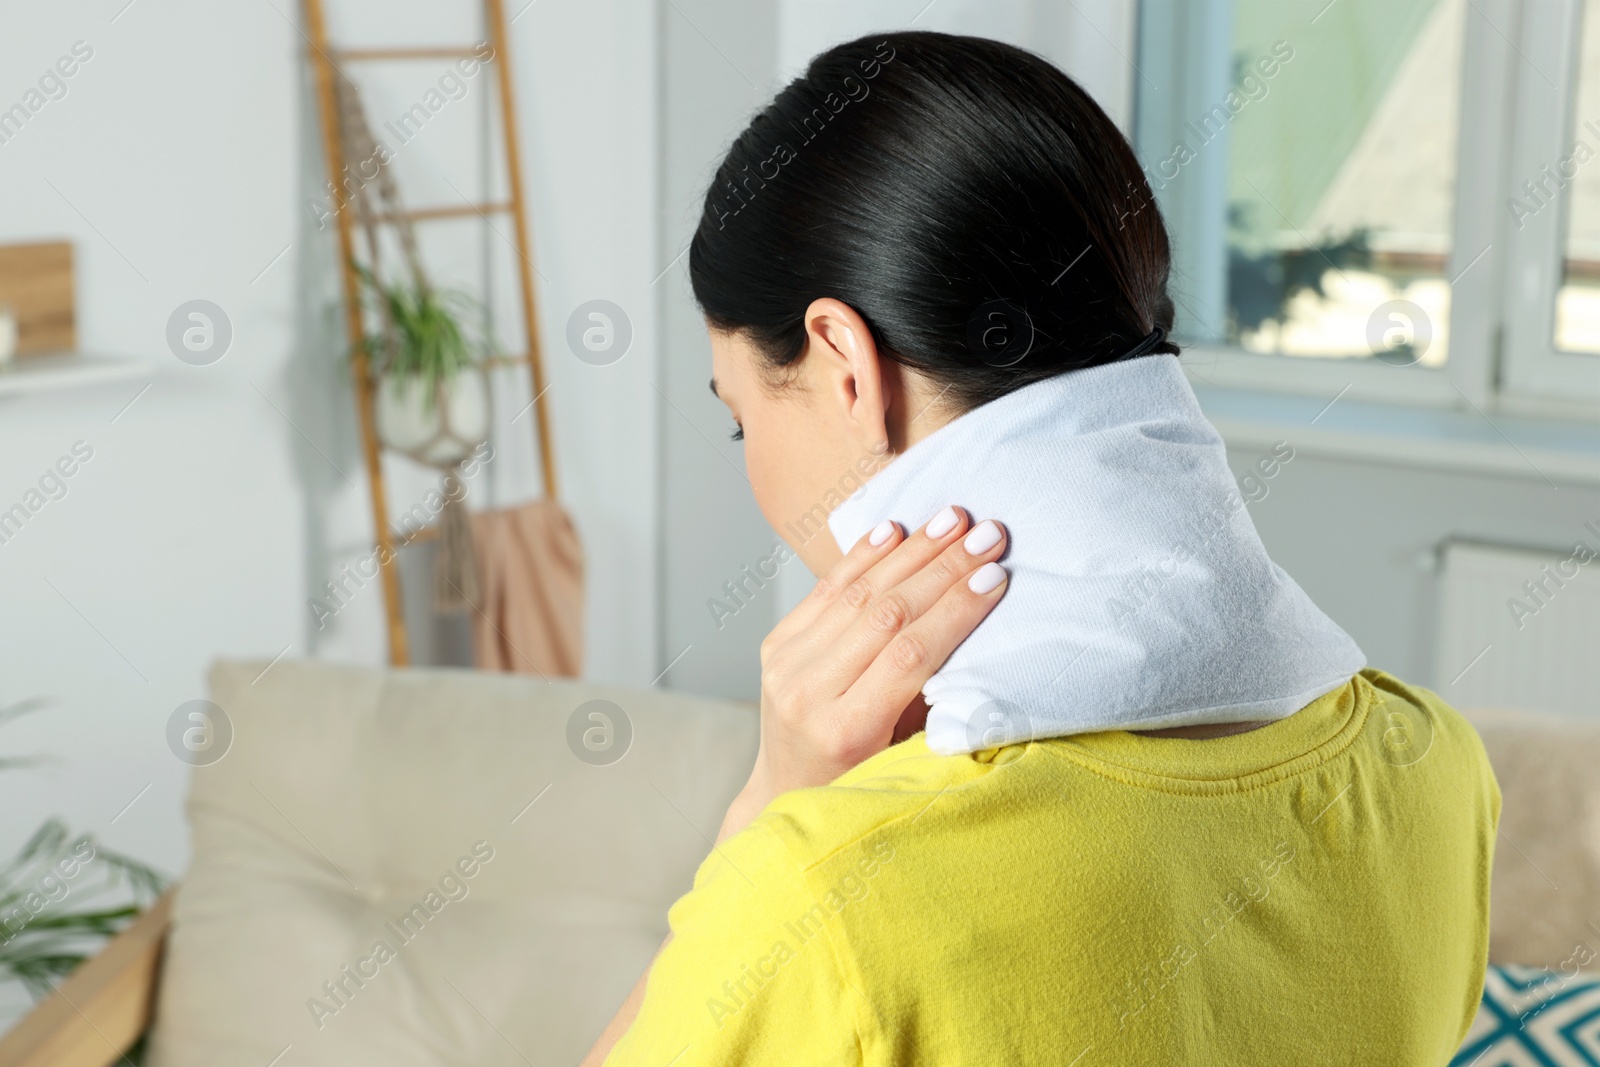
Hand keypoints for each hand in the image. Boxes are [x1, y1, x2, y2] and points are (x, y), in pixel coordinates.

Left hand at [718, 506, 1008, 842]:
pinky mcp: (776, 644)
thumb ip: (933, 701)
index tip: (994, 576)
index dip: (953, 612)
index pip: (908, 655)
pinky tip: (897, 529)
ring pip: (856, 593)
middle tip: (987, 535)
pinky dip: (864, 556)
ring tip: (953, 519)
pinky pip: (826, 589)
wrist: (787, 790)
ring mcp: (784, 665)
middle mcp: (806, 695)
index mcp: (845, 731)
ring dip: (911, 552)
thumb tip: (983, 639)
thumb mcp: (906, 755)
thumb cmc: (865, 780)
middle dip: (943, 569)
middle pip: (884, 615)